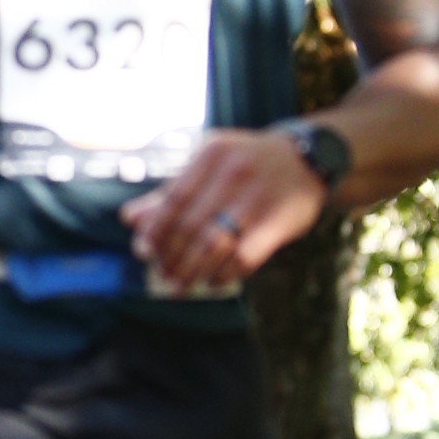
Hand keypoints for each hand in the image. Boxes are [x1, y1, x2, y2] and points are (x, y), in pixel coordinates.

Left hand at [122, 131, 326, 291]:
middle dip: (172, 256)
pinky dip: (224, 273)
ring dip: (193, 270)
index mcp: (212, 154)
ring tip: (181, 284)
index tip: (143, 251)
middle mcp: (234, 172)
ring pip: (214, 244)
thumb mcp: (210, 165)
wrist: (308, 159)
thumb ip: (171, 192)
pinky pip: (244, 257)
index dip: (155, 230)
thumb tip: (130, 219)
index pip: (174, 198)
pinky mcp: (280, 222)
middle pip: (191, 225)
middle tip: (163, 274)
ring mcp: (259, 197)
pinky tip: (213, 280)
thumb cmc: (246, 164)